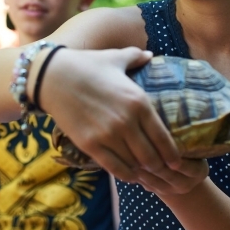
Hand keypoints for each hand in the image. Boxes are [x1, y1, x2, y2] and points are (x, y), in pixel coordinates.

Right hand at [39, 47, 208, 190]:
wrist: (52, 76)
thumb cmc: (86, 65)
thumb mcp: (115, 58)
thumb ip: (136, 57)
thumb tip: (149, 55)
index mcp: (139, 101)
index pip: (164, 137)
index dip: (173, 154)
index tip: (177, 161)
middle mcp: (127, 121)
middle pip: (152, 157)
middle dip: (160, 168)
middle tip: (163, 172)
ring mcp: (108, 135)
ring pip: (134, 165)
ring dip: (143, 172)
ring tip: (147, 174)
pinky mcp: (90, 144)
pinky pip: (115, 167)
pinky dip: (126, 174)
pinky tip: (130, 175)